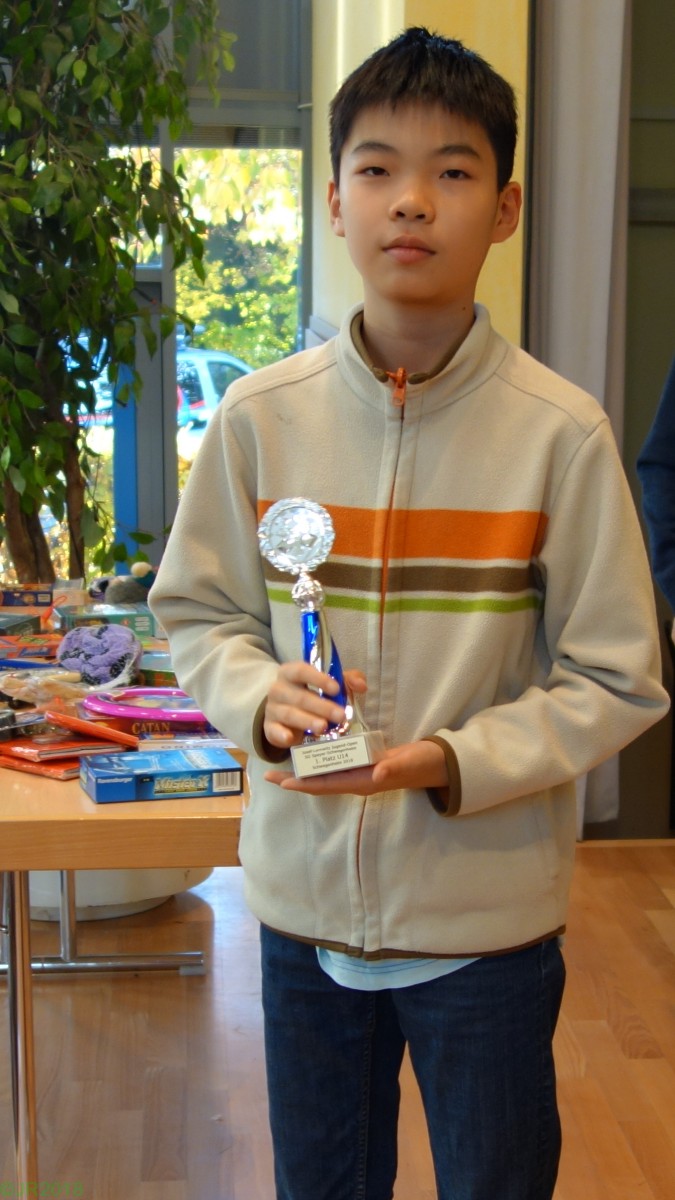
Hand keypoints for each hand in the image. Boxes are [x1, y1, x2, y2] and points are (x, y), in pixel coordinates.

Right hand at [263, 662, 366, 750]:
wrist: (284, 713)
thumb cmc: (311, 694)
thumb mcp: (329, 684)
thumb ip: (347, 680)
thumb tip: (361, 685)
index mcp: (291, 673)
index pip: (301, 670)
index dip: (318, 679)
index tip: (336, 689)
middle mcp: (279, 689)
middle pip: (299, 696)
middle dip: (321, 706)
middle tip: (340, 715)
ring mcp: (272, 709)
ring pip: (289, 714)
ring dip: (307, 721)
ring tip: (324, 727)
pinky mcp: (269, 728)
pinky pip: (273, 731)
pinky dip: (281, 735)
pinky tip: (292, 739)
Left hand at [264, 737, 447, 796]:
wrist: (435, 763)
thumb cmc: (421, 764)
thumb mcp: (407, 764)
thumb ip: (392, 769)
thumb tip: (376, 775)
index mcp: (362, 782)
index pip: (325, 786)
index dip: (302, 785)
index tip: (279, 782)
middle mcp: (356, 779)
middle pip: (319, 782)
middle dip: (294, 778)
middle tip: (269, 772)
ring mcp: (359, 772)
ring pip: (325, 773)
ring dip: (304, 769)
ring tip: (283, 761)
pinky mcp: (363, 762)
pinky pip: (336, 763)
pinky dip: (320, 758)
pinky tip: (310, 750)